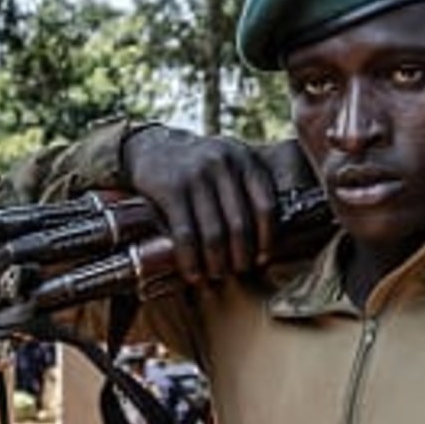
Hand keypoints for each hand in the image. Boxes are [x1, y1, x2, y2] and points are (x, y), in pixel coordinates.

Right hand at [123, 125, 292, 285]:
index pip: (265, 207)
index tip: (262, 259)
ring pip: (214, 234)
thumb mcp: (229, 164)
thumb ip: (248, 188)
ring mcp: (196, 175)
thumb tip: (273, 237)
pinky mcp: (171, 190)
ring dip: (217, 264)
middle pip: (240, 225)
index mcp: (244, 159)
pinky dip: (190, 260)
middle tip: (238, 272)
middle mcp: (223, 164)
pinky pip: (186, 235)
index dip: (267, 240)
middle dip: (241, 257)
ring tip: (217, 275)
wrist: (151, 147)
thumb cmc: (199, 167)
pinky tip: (192, 274)